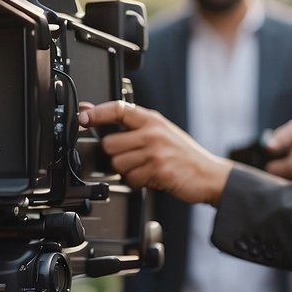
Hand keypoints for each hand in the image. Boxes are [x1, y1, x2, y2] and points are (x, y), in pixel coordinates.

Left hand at [78, 101, 232, 205]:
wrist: (209, 175)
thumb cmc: (183, 155)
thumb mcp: (160, 132)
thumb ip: (131, 125)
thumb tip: (93, 114)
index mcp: (152, 119)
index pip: (118, 108)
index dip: (96, 113)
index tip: (82, 118)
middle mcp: (153, 132)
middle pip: (109, 143)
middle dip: (115, 155)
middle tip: (131, 158)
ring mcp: (156, 151)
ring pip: (117, 164)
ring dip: (126, 171)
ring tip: (144, 168)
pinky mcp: (158, 170)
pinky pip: (131, 179)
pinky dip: (137, 183)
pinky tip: (150, 177)